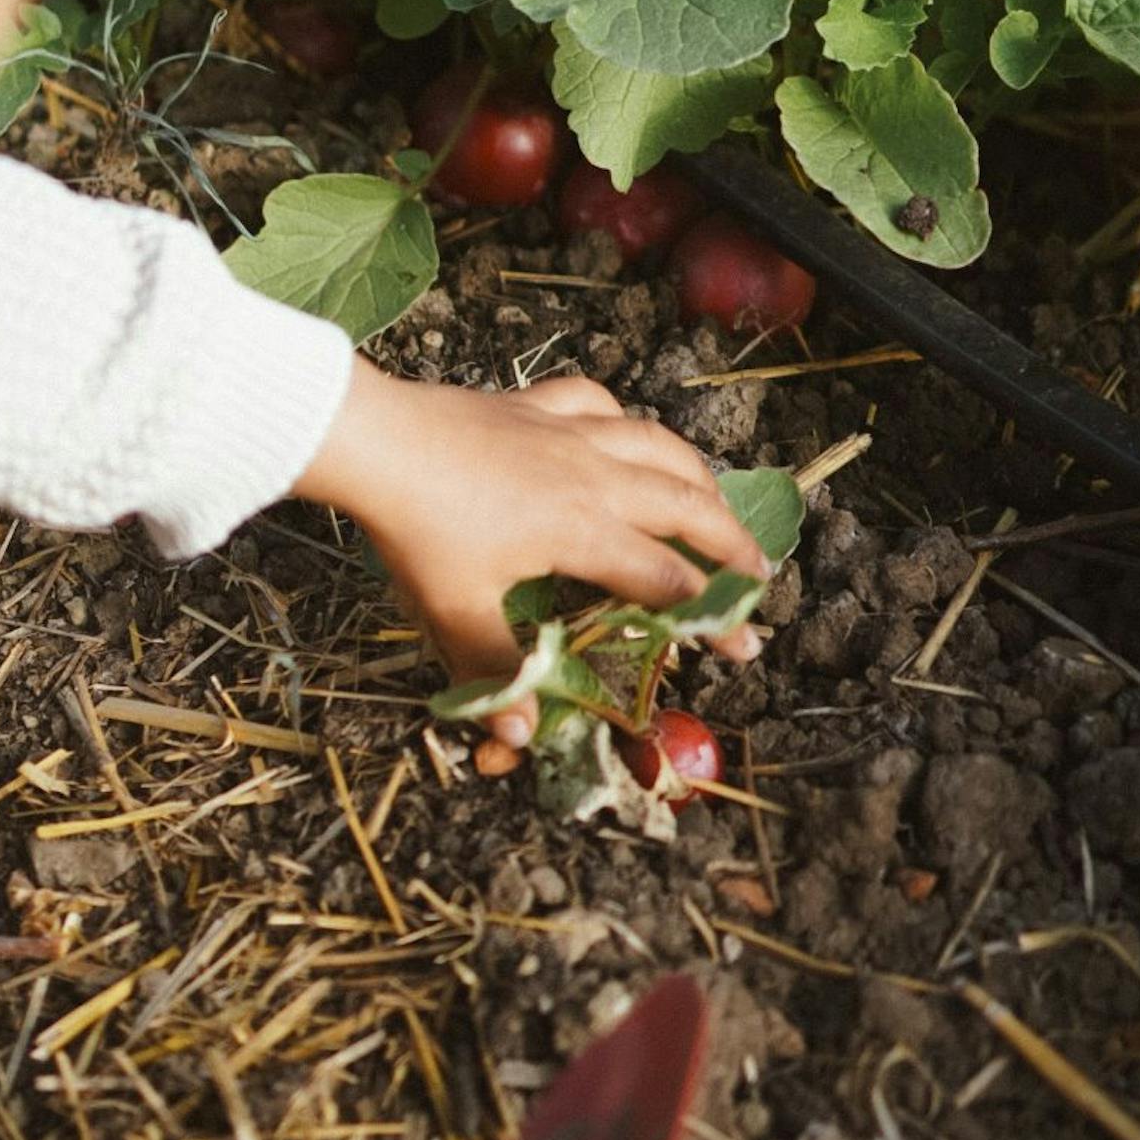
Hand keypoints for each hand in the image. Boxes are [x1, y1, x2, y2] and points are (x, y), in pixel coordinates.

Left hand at [295, 361, 769, 748]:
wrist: (379, 441)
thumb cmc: (419, 530)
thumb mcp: (455, 612)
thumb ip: (496, 673)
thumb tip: (521, 735)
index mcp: (584, 531)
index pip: (667, 581)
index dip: (710, 617)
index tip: (741, 646)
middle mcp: (594, 476)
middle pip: (685, 505)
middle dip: (730, 541)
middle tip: (760, 570)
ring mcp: (569, 432)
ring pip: (656, 444)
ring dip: (697, 474)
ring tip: (718, 497)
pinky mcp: (537, 404)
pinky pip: (597, 403)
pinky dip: (622, 418)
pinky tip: (624, 429)